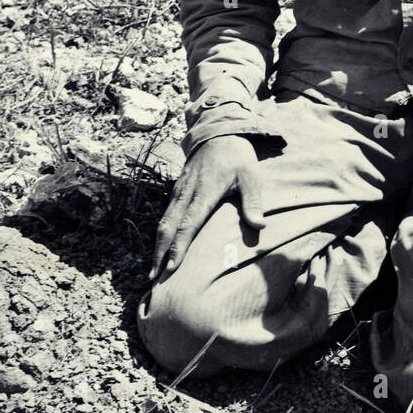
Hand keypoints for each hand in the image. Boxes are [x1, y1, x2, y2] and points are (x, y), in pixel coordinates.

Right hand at [151, 135, 266, 281]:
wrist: (218, 133)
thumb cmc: (237, 157)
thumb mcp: (251, 175)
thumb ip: (253, 201)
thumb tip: (260, 225)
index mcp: (204, 192)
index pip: (188, 224)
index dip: (178, 247)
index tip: (171, 268)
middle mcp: (186, 193)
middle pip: (167, 227)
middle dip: (159, 254)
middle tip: (153, 279)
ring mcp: (179, 192)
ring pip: (163, 222)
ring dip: (157, 247)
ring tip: (153, 271)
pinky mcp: (177, 191)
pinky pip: (166, 215)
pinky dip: (161, 235)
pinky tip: (160, 249)